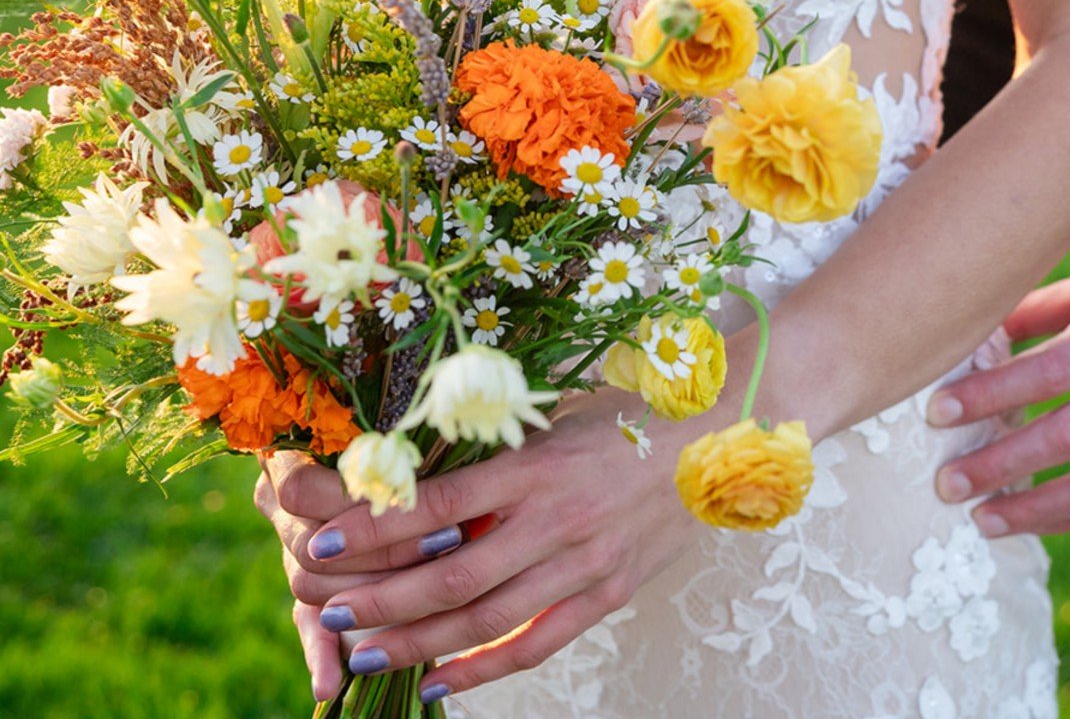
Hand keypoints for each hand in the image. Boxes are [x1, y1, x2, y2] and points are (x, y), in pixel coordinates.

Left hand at [258, 391, 701, 702]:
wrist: (715, 435)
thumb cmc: (624, 417)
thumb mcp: (554, 421)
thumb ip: (495, 457)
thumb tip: (419, 482)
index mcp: (535, 463)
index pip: (438, 502)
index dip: (375, 526)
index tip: (322, 539)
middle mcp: (555, 516)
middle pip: (451, 570)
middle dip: (383, 596)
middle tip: (330, 607)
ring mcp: (583, 563)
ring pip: (485, 618)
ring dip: (418, 641)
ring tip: (366, 651)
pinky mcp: (608, 594)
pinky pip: (537, 642)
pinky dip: (484, 671)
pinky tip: (440, 685)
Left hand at [925, 240, 1069, 536]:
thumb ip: (1045, 305)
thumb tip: (980, 324)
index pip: (1042, 371)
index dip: (988, 395)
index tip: (937, 412)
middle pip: (1061, 437)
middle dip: (997, 465)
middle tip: (945, 483)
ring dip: (1034, 510)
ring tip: (982, 520)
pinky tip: (1038, 520)